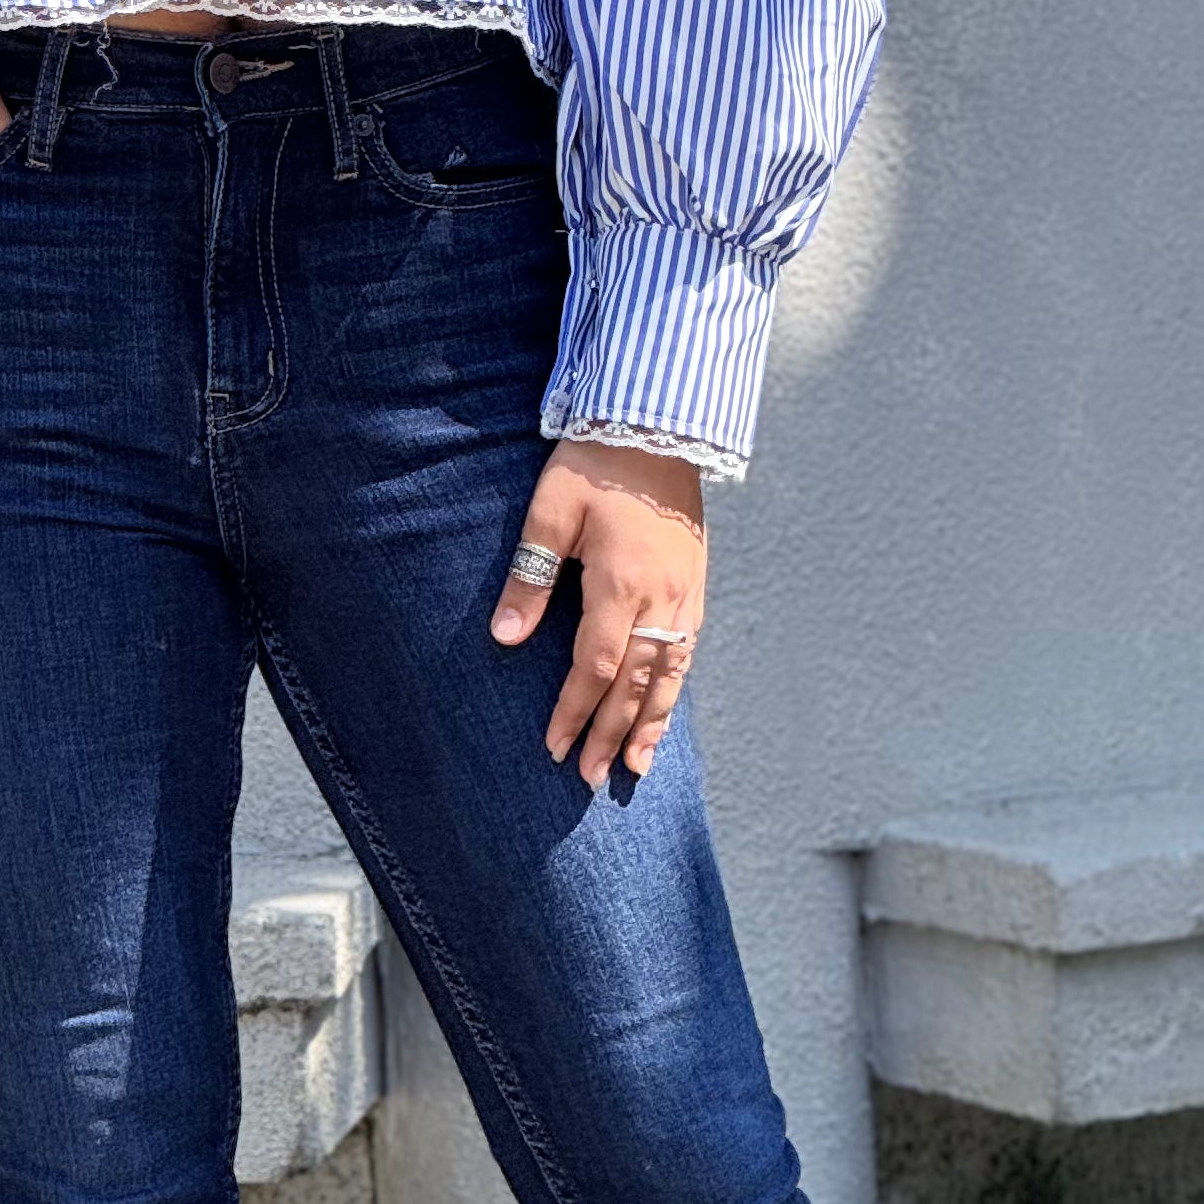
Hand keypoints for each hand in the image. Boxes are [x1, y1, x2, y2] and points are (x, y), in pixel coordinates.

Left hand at [489, 442, 706, 790]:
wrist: (659, 427)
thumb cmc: (595, 465)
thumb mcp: (552, 512)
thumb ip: (531, 577)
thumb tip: (506, 637)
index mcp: (621, 582)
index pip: (596, 666)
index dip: (575, 711)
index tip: (555, 746)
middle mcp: (661, 598)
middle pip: (636, 683)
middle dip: (612, 733)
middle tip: (591, 777)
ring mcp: (686, 594)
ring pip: (669, 675)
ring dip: (650, 723)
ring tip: (635, 766)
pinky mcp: (698, 584)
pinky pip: (688, 651)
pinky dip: (674, 689)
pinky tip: (662, 710)